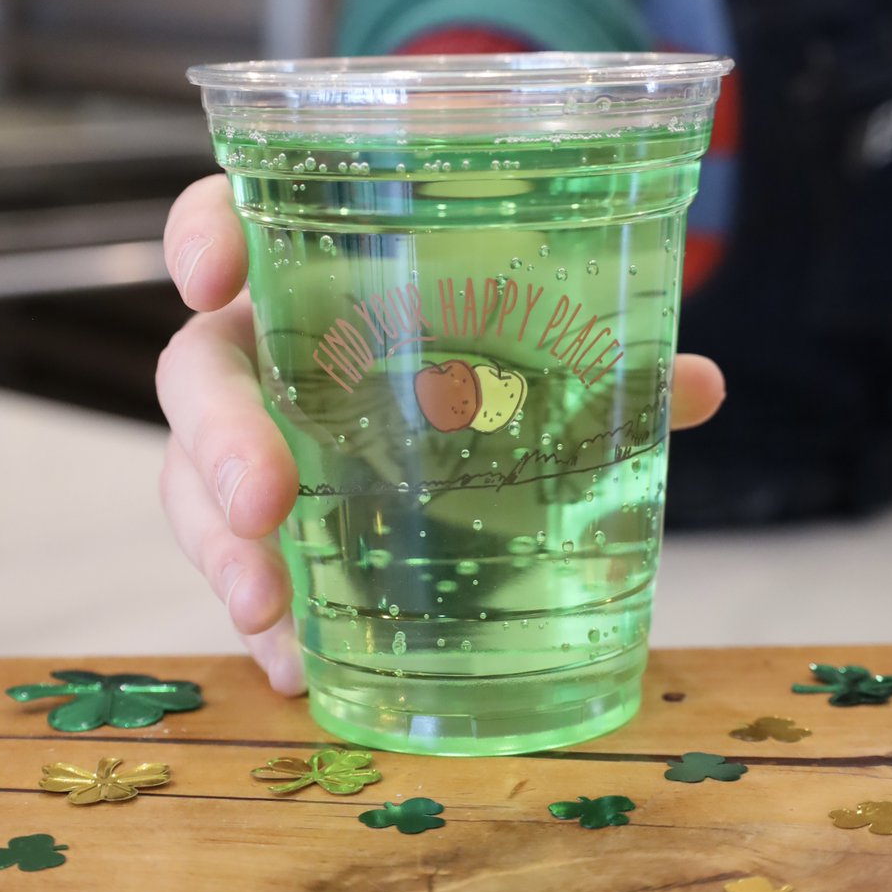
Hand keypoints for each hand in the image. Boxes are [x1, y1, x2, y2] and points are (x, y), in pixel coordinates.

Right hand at [158, 175, 725, 693]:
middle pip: (197, 377)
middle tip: (265, 500)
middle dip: (221, 435)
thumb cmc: (478, 356)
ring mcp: (253, 442)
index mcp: (310, 280)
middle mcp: (264, 356)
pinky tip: (298, 666)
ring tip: (269, 613)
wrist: (457, 421)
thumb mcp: (530, 347)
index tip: (213, 276)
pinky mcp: (266, 526)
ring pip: (193, 484)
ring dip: (221, 551)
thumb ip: (600, 354)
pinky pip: (240, 564)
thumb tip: (699, 386)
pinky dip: (265, 617)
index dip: (203, 238)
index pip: (226, 224)